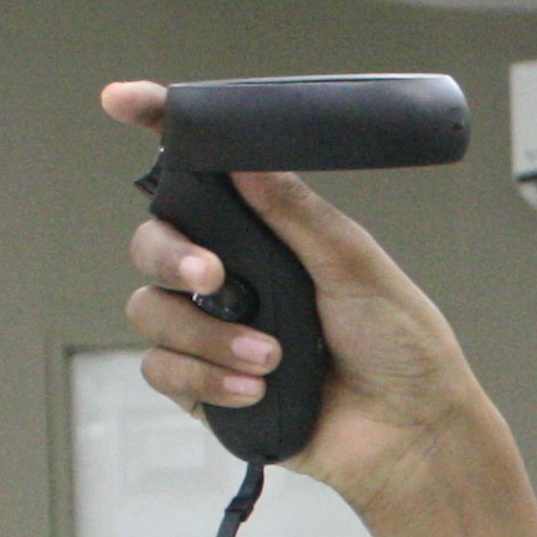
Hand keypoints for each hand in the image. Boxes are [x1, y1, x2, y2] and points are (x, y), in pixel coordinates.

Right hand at [103, 79, 507, 516]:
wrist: (412, 435)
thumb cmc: (402, 349)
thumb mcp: (356, 265)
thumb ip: (296, 211)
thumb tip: (245, 155)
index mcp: (267, 235)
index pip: (202, 176)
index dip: (159, 133)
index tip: (125, 102)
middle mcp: (233, 278)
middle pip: (154, 243)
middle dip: (172, 254)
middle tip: (213, 273)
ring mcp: (216, 333)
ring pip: (151, 311)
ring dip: (206, 335)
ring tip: (271, 357)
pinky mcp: (208, 389)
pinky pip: (162, 371)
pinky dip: (204, 378)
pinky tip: (254, 389)